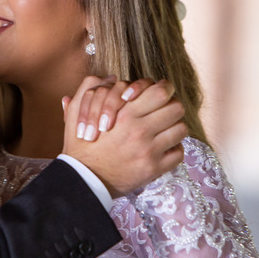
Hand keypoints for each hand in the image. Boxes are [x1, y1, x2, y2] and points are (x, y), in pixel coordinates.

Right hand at [62, 76, 185, 196]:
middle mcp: (140, 131)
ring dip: (173, 128)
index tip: (159, 94)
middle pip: (176, 108)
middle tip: (163, 112)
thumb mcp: (77, 113)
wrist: (83, 180)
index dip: (164, 89)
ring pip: (181, 129)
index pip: (161, 91)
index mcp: (125, 114)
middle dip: (171, 108)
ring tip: (163, 131)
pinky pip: (178, 153)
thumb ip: (88, 90)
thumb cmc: (80, 146)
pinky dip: (173, 149)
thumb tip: (109, 77)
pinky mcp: (154, 169)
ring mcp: (149, 151)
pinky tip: (162, 149)